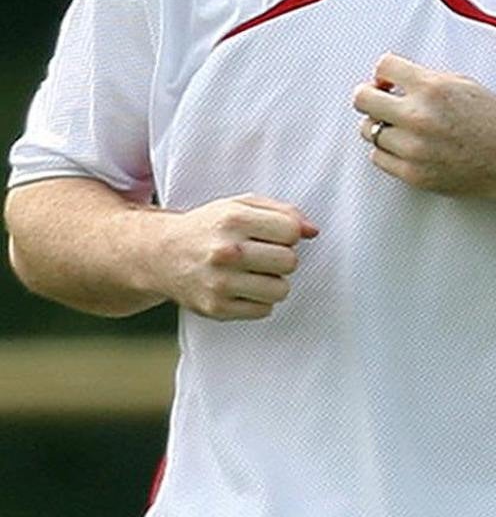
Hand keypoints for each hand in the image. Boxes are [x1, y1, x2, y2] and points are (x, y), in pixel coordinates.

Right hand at [158, 197, 316, 319]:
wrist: (161, 254)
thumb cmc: (209, 228)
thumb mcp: (239, 206)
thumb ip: (281, 212)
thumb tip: (313, 231)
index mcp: (231, 219)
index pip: (291, 231)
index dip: (288, 234)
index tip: (273, 235)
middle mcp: (224, 251)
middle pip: (290, 262)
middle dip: (282, 259)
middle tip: (262, 256)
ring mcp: (219, 282)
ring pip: (281, 290)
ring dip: (273, 282)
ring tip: (252, 273)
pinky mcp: (216, 307)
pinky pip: (264, 310)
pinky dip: (258, 300)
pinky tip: (241, 287)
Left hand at [354, 54, 495, 199]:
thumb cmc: (494, 122)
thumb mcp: (463, 84)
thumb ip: (425, 79)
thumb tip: (392, 80)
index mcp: (432, 88)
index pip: (383, 67)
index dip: (385, 73)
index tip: (389, 81)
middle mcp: (419, 117)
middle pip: (362, 99)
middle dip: (371, 96)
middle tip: (381, 100)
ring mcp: (414, 148)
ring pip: (368, 130)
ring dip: (380, 126)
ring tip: (399, 127)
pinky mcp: (414, 174)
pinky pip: (379, 158)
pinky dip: (388, 151)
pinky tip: (407, 147)